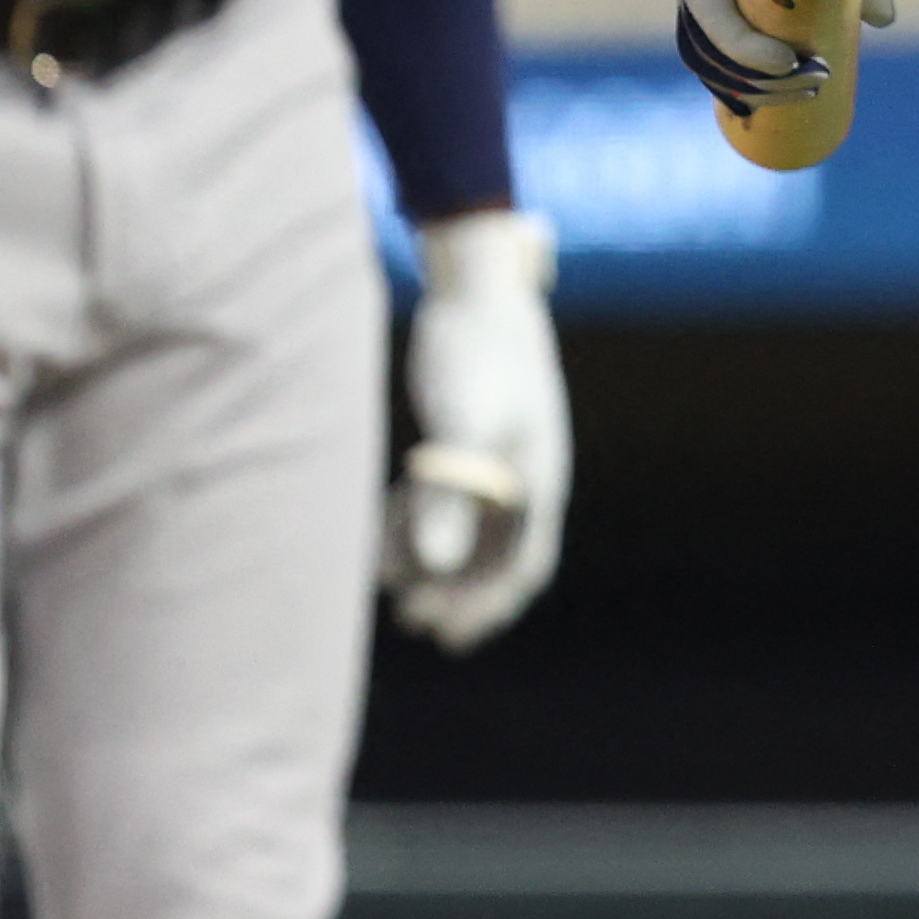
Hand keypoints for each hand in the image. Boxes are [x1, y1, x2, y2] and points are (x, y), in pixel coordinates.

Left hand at [386, 209, 569, 649]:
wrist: (474, 284)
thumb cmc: (477, 351)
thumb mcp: (464, 422)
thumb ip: (448, 492)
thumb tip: (434, 565)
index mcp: (537, 477)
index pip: (523, 563)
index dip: (488, 605)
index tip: (447, 634)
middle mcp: (522, 472)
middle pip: (494, 554)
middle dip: (457, 593)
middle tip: (413, 620)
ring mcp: (496, 452)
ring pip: (466, 528)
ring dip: (433, 563)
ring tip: (389, 585)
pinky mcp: (465, 433)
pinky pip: (447, 496)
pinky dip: (418, 523)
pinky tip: (381, 534)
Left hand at [655, 0, 906, 111]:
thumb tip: (882, 20)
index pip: (747, 24)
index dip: (774, 64)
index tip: (817, 83)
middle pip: (724, 39)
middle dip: (764, 81)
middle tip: (810, 95)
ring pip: (712, 34)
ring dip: (754, 72)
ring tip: (803, 81)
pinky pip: (707, 10)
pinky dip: (742, 43)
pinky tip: (781, 59)